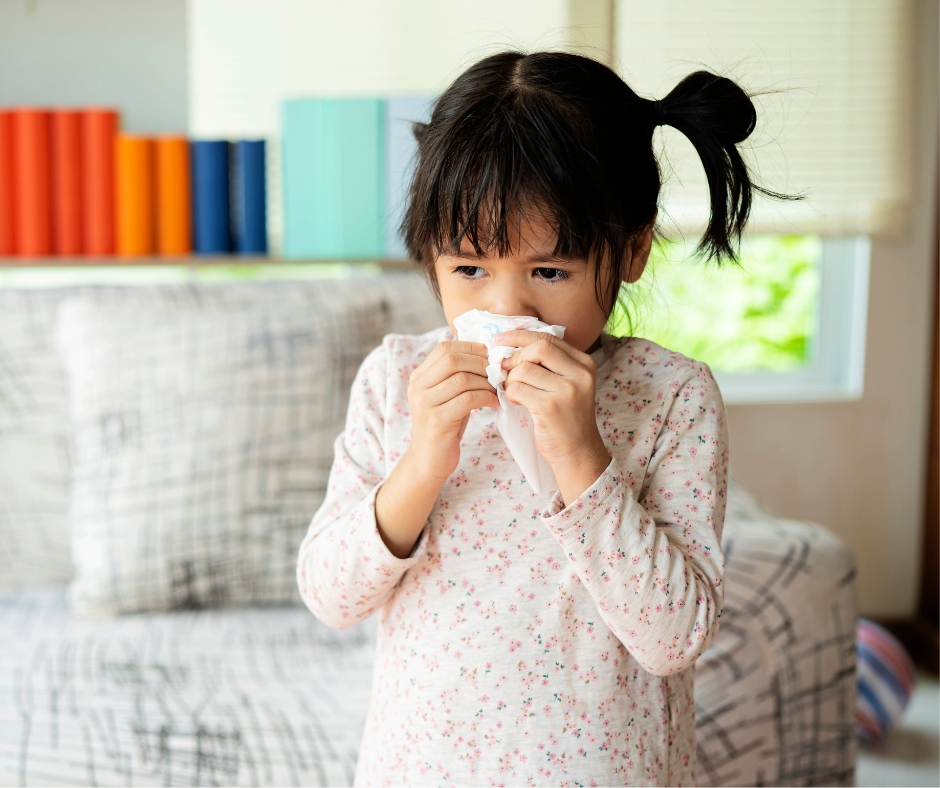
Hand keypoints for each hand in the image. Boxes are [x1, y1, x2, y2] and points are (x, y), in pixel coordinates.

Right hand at [405, 340, 498, 482]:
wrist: (429, 460)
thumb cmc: (445, 425)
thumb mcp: (448, 395)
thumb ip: (458, 375)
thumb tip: (486, 354)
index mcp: (419, 377)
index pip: (444, 348)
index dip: (470, 348)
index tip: (489, 357)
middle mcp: (418, 387)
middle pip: (452, 359)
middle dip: (480, 363)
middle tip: (497, 373)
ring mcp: (425, 403)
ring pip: (462, 379)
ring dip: (486, 382)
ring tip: (496, 390)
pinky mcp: (437, 420)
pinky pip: (467, 400)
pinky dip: (486, 398)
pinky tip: (494, 403)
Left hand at [497, 330, 610, 503]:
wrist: (577, 452)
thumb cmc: (565, 417)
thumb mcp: (567, 384)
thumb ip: (548, 363)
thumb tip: (510, 343)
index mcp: (584, 363)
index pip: (548, 337)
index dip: (520, 336)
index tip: (500, 339)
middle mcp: (580, 374)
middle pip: (538, 347)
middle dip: (515, 356)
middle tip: (503, 367)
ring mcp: (567, 390)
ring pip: (523, 369)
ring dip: (510, 379)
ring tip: (514, 391)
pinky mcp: (550, 407)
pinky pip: (517, 388)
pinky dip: (510, 394)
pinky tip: (517, 402)